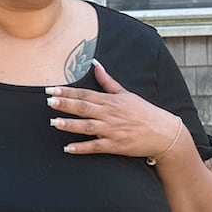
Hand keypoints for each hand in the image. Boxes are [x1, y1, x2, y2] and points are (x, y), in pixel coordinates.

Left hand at [46, 59, 185, 161]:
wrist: (163, 132)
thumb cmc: (144, 112)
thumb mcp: (126, 93)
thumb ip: (107, 81)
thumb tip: (95, 64)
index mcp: (111, 100)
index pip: (85, 94)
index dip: (67, 91)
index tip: (52, 89)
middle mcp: (109, 114)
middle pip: (83, 107)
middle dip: (65, 104)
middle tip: (48, 101)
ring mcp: (112, 130)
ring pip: (87, 126)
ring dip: (70, 124)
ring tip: (53, 122)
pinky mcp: (115, 145)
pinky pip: (95, 146)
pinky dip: (81, 148)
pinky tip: (68, 148)